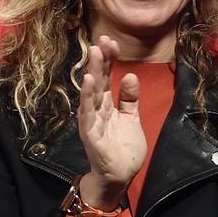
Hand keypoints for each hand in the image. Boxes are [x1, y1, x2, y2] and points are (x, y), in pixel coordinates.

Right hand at [75, 36, 145, 208]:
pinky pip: (87, 113)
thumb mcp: (131, 118)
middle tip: (102, 40)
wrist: (120, 177)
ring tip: (94, 53)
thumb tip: (129, 75)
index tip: (110, 41)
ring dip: (92, 72)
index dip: (108, 59)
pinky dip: (87, 96)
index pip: (106, 77)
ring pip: (91, 92)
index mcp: (106, 104)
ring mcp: (91, 120)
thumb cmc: (123, 148)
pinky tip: (88, 81)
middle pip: (98, 80)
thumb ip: (129, 99)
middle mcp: (96, 109)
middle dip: (100, 60)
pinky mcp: (90, 133)